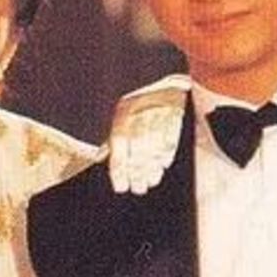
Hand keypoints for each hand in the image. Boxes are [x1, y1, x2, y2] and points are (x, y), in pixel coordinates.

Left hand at [106, 74, 190, 193]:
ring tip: (150, 182)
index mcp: (124, 110)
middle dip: (137, 170)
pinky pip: (171, 136)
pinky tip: (163, 165)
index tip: (121, 186)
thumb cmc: (144, 109)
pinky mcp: (178, 111)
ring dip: (152, 166)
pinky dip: (166, 153)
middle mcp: (141, 109)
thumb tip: (98, 157)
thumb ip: (113, 138)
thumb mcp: (126, 118)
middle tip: (138, 188)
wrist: (174, 87)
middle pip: (137, 146)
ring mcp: (160, 109)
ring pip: (154, 144)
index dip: (119, 166)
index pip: (118, 141)